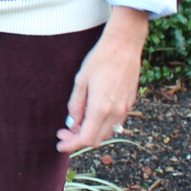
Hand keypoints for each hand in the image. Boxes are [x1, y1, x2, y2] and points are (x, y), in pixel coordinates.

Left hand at [57, 6, 148, 152]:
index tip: (60, 145)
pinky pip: (116, 123)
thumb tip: (72, 124)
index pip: (85, 138)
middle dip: (78, 140)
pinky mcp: (130, 103)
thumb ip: (76, 105)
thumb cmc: (100, 59)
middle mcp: (115, 112)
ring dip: (91, 134)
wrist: (124, 45)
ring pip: (107, 133)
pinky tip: (92, 116)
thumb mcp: (81, 81)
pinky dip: (102, 126)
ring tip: (76, 125)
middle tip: (64, 133)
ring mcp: (125, 108)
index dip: (71, 145)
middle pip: (96, 140)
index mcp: (101, 108)